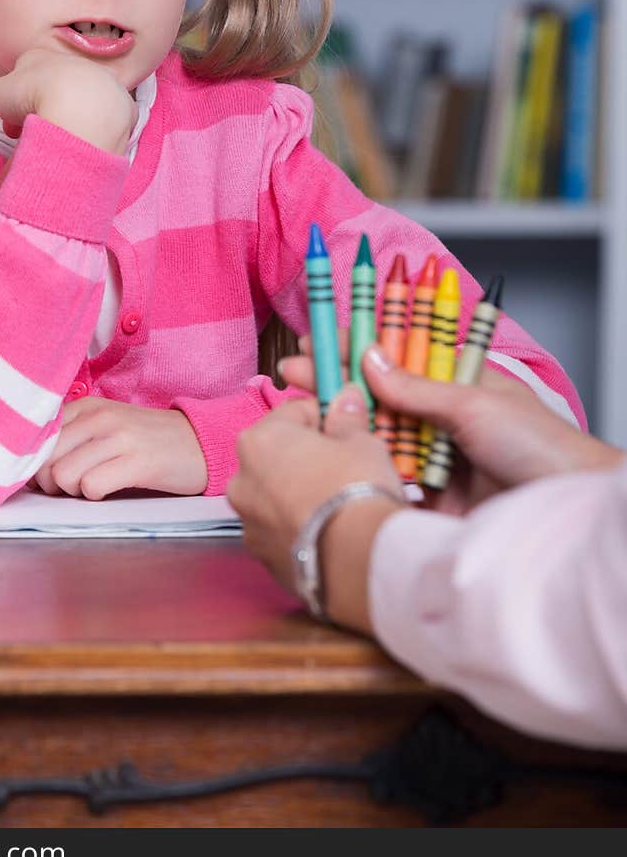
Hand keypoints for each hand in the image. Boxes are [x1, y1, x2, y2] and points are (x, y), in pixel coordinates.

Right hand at [0, 45, 136, 155]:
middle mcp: (73, 64)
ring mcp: (99, 82)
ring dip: (66, 119)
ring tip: (56, 143)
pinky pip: (106, 117)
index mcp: (42, 57)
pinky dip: (95, 130)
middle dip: (37, 111)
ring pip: (78, 101)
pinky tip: (86, 144)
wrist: (86, 107)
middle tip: (29, 135)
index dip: (12, 102)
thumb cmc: (39, 95)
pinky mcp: (120, 104)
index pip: (22, 76)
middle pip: (50, 88)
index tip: (9, 126)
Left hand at [32, 398, 207, 498]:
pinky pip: (91, 487)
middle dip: (52, 483)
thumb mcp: (107, 426)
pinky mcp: (138, 462)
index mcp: (87, 406)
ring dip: (74, 492)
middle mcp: (100, 416)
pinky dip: (95, 496)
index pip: (37, 438)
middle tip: (75, 487)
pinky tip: (112, 489)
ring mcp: (119, 437)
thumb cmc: (147, 441)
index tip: (53, 475)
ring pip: (63, 475)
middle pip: (45, 460)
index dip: (38, 464)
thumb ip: (72, 438)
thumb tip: (33, 471)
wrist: (200, 442)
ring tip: (96, 486)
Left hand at [228, 386, 404, 633]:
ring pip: (276, 495)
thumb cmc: (356, 487)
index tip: (345, 428)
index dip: (324, 417)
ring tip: (338, 504)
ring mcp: (248, 523)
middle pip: (279, 456)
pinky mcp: (262, 557)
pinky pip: (281, 530)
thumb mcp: (360, 441)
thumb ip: (346, 418)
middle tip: (345, 467)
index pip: (293, 412)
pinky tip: (328, 531)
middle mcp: (242, 480)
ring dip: (299, 494)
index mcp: (258, 440)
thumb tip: (345, 398)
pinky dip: (299, 527)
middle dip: (307, 458)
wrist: (357, 559)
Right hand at [280, 337, 621, 514]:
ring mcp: (431, 459)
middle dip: (334, 384)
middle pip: (377, 397)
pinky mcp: (425, 500)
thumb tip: (370, 359)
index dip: (356, 346)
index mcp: (458, 385)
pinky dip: (357, 470)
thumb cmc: (541, 448)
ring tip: (301, 413)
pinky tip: (326, 457)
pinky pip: (382, 480)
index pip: (397, 356)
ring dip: (338, 426)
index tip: (317, 340)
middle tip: (291, 373)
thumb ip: (418, 388)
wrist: (564, 516)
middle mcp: (441, 419)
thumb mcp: (476, 404)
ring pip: (374, 438)